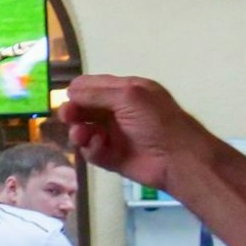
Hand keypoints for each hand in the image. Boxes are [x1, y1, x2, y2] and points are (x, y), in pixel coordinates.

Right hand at [57, 74, 212, 191]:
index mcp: (125, 91)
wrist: (176, 158)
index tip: (68, 98)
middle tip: (68, 117)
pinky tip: (100, 146)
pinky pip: (90, 151)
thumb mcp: (128, 96)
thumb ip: (96, 93)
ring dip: (79, 131)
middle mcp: (117, 111)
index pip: (92, 86)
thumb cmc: (156, 121)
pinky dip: (91, 148)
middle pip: (83, 108)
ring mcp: (113, 134)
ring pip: (83, 130)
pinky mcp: (110, 156)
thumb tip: (69, 92)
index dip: (78, 91)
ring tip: (81, 135)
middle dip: (73, 112)